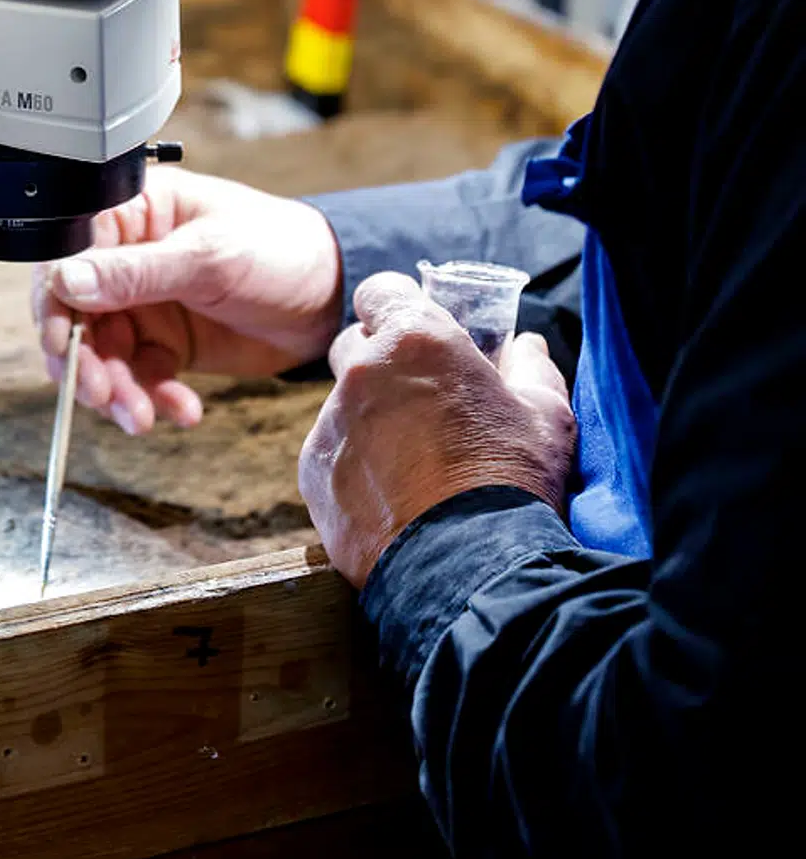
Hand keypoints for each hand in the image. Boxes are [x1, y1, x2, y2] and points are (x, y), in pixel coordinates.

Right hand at [33, 167, 342, 433]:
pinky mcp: (166, 343)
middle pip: (78, 312)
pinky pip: (140, 377)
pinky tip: (182, 410)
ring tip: (140, 415)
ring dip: (116, 389)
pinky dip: (152, 398)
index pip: (69, 254)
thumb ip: (137, 272)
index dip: (57, 302)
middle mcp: (130, 257)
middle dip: (85, 359)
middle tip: (100, 394)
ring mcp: (146, 303)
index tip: (63, 344)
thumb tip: (67, 279)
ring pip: (105, 353)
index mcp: (134, 214)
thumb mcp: (209, 258)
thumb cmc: (280, 249)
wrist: (332, 297)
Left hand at [298, 271, 575, 587]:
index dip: (395, 307)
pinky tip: (392, 497)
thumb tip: (527, 345)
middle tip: (419, 401)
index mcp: (416, 340)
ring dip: (369, 420)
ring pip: (342, 405)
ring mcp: (331, 422)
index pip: (380, 291)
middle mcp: (362, 371)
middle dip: (379, 363)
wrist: (468, 567)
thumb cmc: (513, 483)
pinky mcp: (313, 472)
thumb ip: (532, 368)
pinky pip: (329, 453)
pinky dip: (353, 466)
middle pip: (354, 346)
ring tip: (414, 466)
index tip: (413, 332)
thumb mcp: (546, 415)